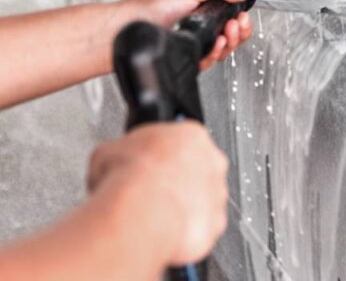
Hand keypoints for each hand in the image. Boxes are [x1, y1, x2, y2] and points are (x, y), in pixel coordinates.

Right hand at [87, 122, 228, 265]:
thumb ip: (122, 154)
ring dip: (182, 206)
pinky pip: (201, 226)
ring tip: (154, 214)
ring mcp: (217, 192)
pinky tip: (164, 230)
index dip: (161, 157)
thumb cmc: (128, 179)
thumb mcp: (107, 152)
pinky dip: (184, 229)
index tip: (149, 166)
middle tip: (152, 191)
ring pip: (201, 199)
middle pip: (196, 170)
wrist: (140, 211)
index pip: (181, 143)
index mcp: (191, 136)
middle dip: (176, 181)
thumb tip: (113, 162)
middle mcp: (212, 161)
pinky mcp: (216, 221)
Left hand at [119, 0, 253, 69]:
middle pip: (232, 33)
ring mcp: (194, 43)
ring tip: (225, 34)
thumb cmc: (147, 8)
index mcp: (199, 6)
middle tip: (236, 25)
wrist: (126, 30)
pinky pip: (211, 61)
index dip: (240, 15)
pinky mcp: (188, 58)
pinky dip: (216, 53)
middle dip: (239, 30)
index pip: (230, 13)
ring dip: (230, 42)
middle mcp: (198, 25)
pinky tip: (215, 45)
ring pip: (224, 49)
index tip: (242, 14)